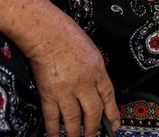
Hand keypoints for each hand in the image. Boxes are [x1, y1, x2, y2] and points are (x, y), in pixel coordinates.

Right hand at [24, 20, 120, 136]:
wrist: (44, 31)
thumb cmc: (64, 33)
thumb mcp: (90, 49)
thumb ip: (93, 70)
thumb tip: (94, 88)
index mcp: (97, 69)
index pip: (108, 96)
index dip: (113, 113)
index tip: (114, 125)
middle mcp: (84, 82)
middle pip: (93, 112)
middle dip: (94, 128)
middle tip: (93, 135)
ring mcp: (66, 90)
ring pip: (74, 120)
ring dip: (76, 133)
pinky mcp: (49, 94)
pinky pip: (52, 118)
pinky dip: (54, 130)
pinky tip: (55, 135)